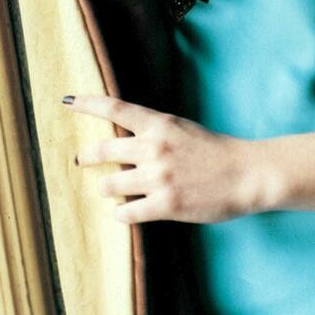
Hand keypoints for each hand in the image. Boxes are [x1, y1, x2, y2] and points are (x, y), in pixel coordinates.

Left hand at [66, 95, 260, 223]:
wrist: (246, 173)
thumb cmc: (216, 151)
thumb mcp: (182, 129)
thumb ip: (154, 133)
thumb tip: (124, 143)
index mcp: (160, 124)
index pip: (115, 108)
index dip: (87, 104)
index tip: (67, 101)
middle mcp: (154, 147)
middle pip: (103, 150)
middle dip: (87, 156)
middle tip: (81, 160)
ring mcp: (158, 177)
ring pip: (110, 185)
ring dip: (106, 188)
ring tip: (110, 190)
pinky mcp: (165, 205)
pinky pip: (126, 212)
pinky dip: (121, 213)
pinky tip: (125, 211)